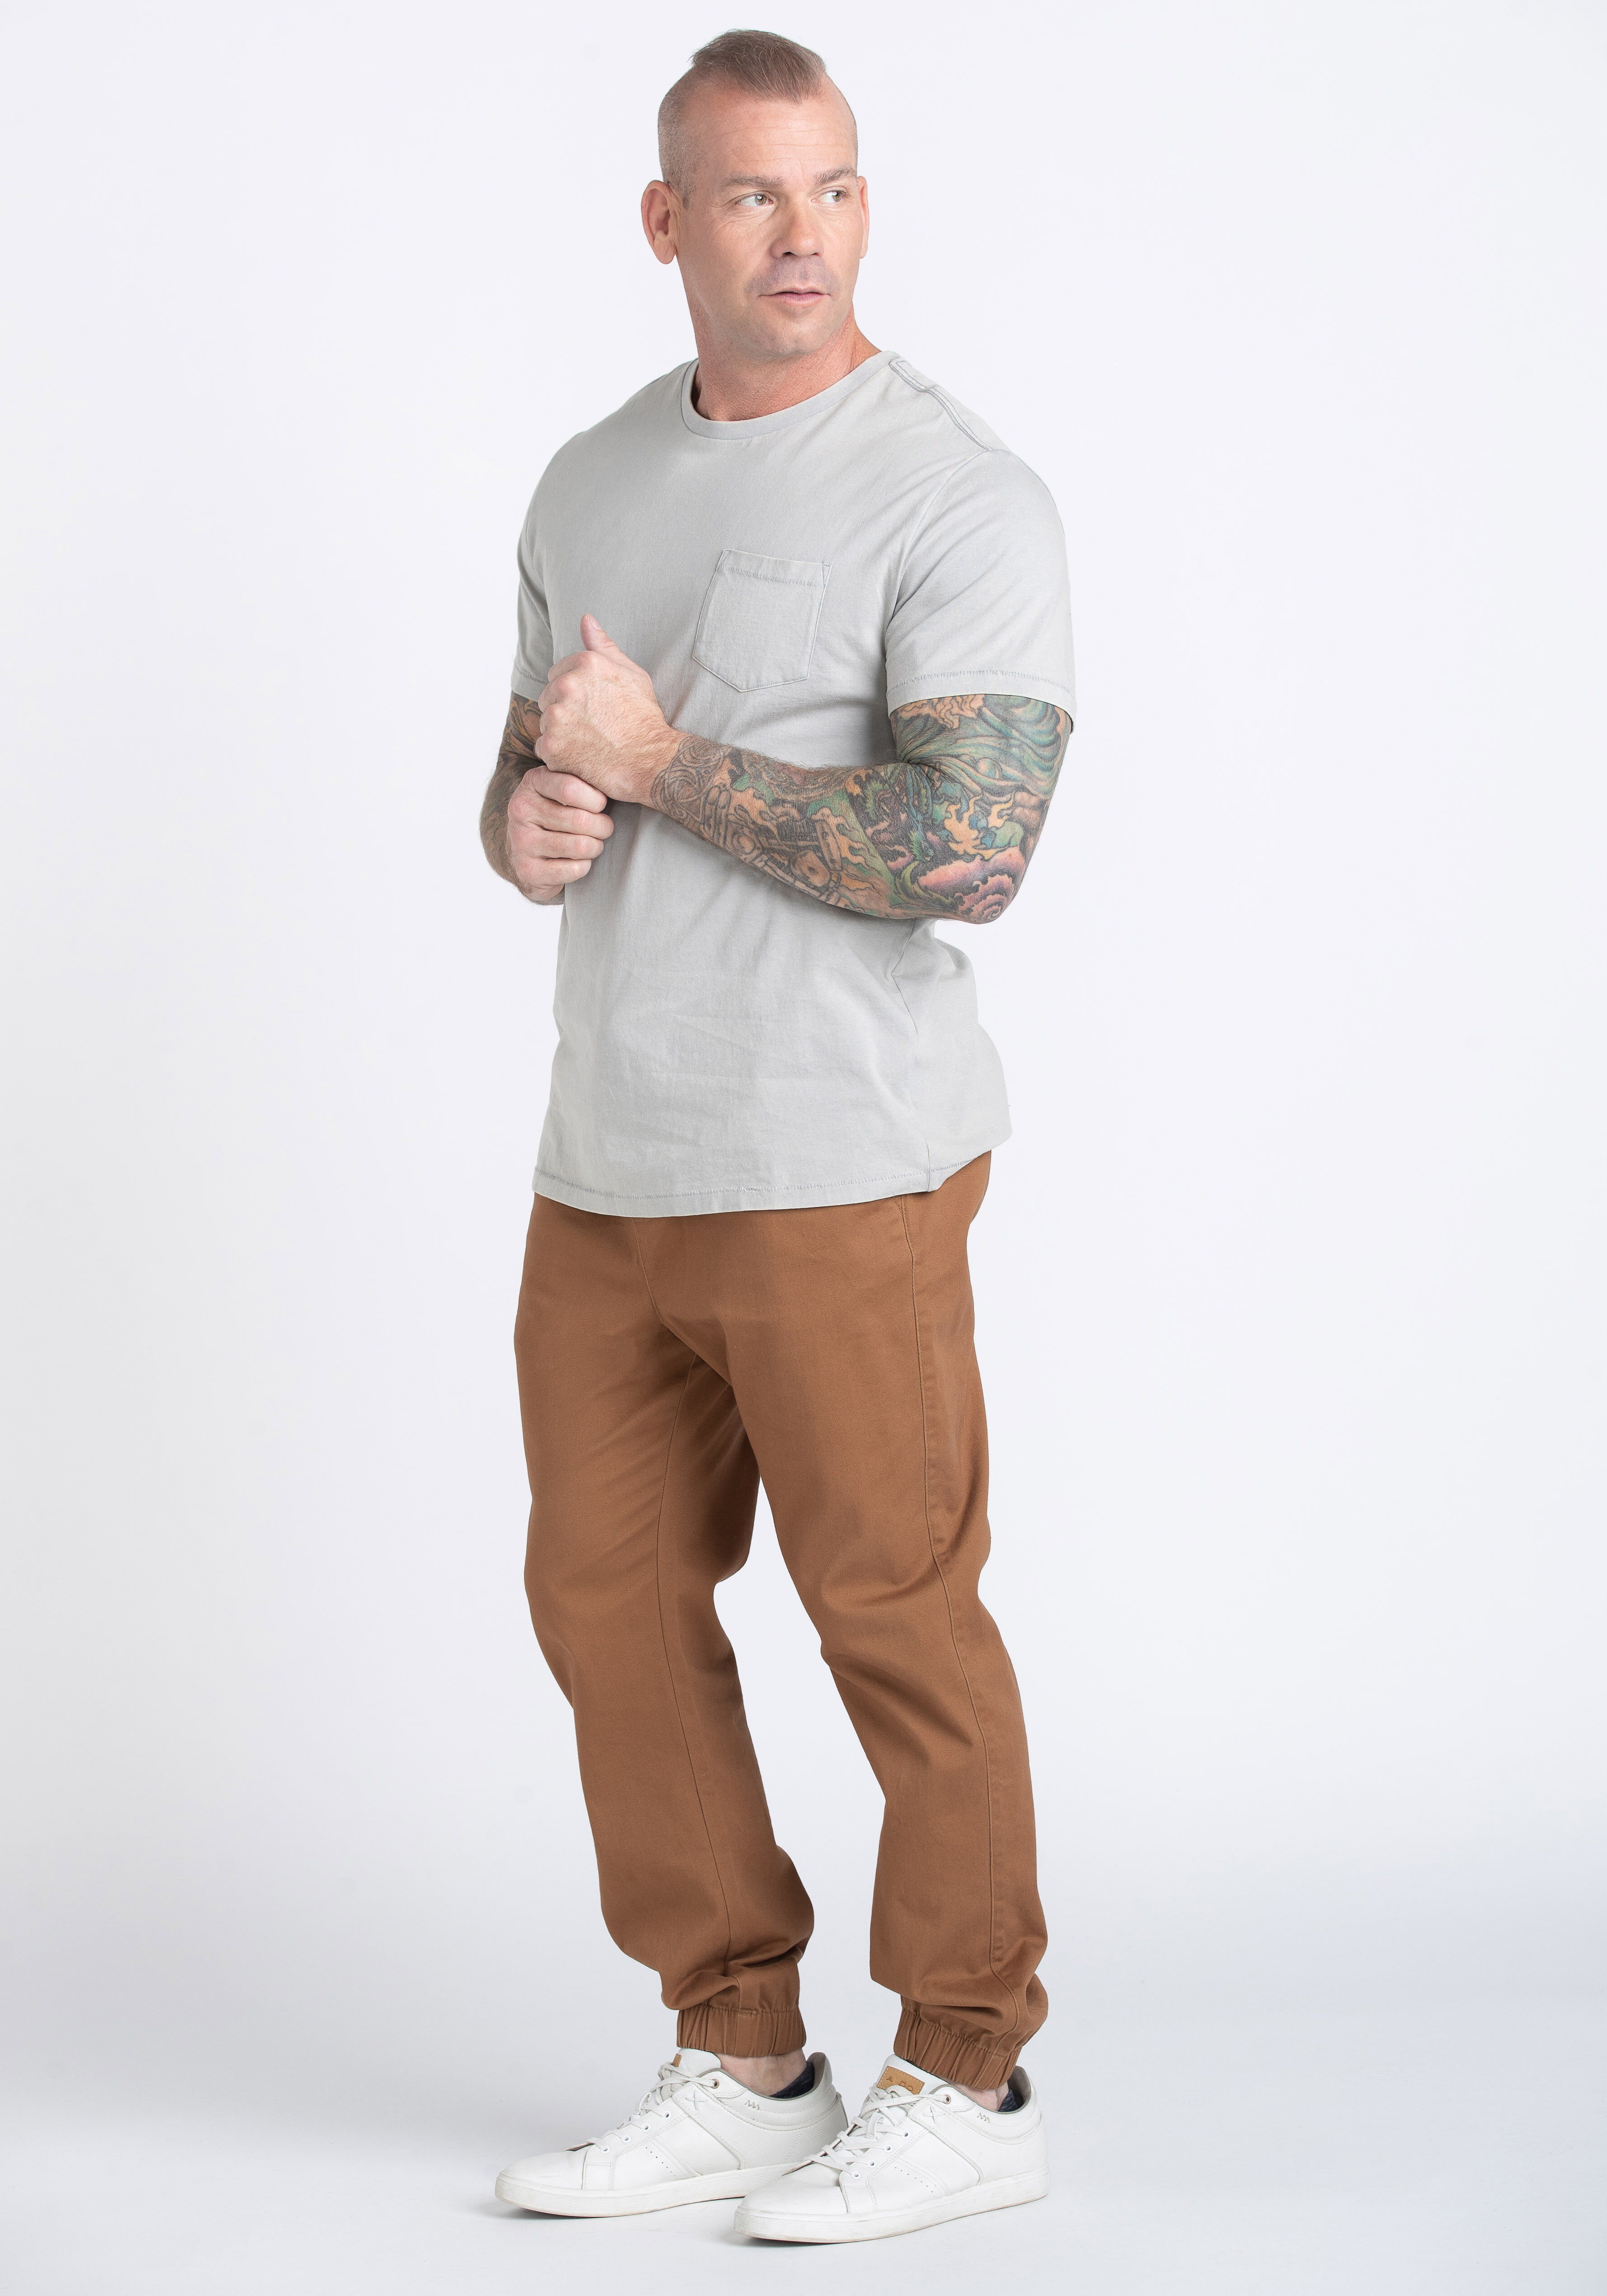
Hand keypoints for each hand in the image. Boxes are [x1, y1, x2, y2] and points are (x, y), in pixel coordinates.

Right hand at [506, 765, 613, 903]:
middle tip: (604, 827)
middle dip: (602, 826)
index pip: (571, 789)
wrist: (526, 853)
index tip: (601, 804)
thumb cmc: (558, 813)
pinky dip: (584, 866)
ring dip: (595, 847)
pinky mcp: (528, 870)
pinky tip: (578, 860)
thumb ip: (582, 776)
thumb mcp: (563, 787)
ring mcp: (521, 841)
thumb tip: (617, 777)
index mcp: (533, 782)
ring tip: (593, 843)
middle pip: (580, 820)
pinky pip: (574, 869)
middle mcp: (521, 810)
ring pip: (580, 846)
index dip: (596, 800)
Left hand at [536, 614, 680, 803]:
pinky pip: (543, 747)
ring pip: (545, 722)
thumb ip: (603, 646)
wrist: (651, 761)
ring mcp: (557, 717)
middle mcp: (566, 686)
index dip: (574, 692)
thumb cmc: (643, 718)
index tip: (592, 707)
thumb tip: (586, 619)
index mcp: (584, 664)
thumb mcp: (631, 673)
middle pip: (548, 697)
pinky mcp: (552, 746)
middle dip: (564, 710)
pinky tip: (580, 756)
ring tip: (589, 742)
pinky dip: (558, 754)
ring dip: (560, 732)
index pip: (557, 674)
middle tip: (591, 726)